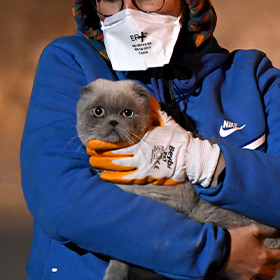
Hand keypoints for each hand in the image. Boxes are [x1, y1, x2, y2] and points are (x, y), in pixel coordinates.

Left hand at [86, 112, 220, 185]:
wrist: (192, 158)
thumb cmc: (180, 140)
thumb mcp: (168, 122)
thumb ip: (156, 113)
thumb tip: (149, 101)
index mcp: (143, 139)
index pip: (119, 141)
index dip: (105, 142)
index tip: (93, 141)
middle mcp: (139, 152)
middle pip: (114, 153)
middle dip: (99, 153)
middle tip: (88, 151)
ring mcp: (142, 165)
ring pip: (117, 166)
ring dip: (103, 164)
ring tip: (92, 162)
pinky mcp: (146, 177)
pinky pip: (125, 179)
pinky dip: (113, 178)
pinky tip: (103, 176)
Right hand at [218, 225, 279, 279]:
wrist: (217, 250)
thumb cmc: (234, 239)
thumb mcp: (251, 230)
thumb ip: (266, 230)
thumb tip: (277, 229)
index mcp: (264, 256)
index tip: (279, 251)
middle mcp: (260, 269)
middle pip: (273, 272)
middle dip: (273, 267)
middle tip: (269, 262)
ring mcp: (250, 277)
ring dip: (261, 277)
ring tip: (259, 272)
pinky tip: (247, 276)